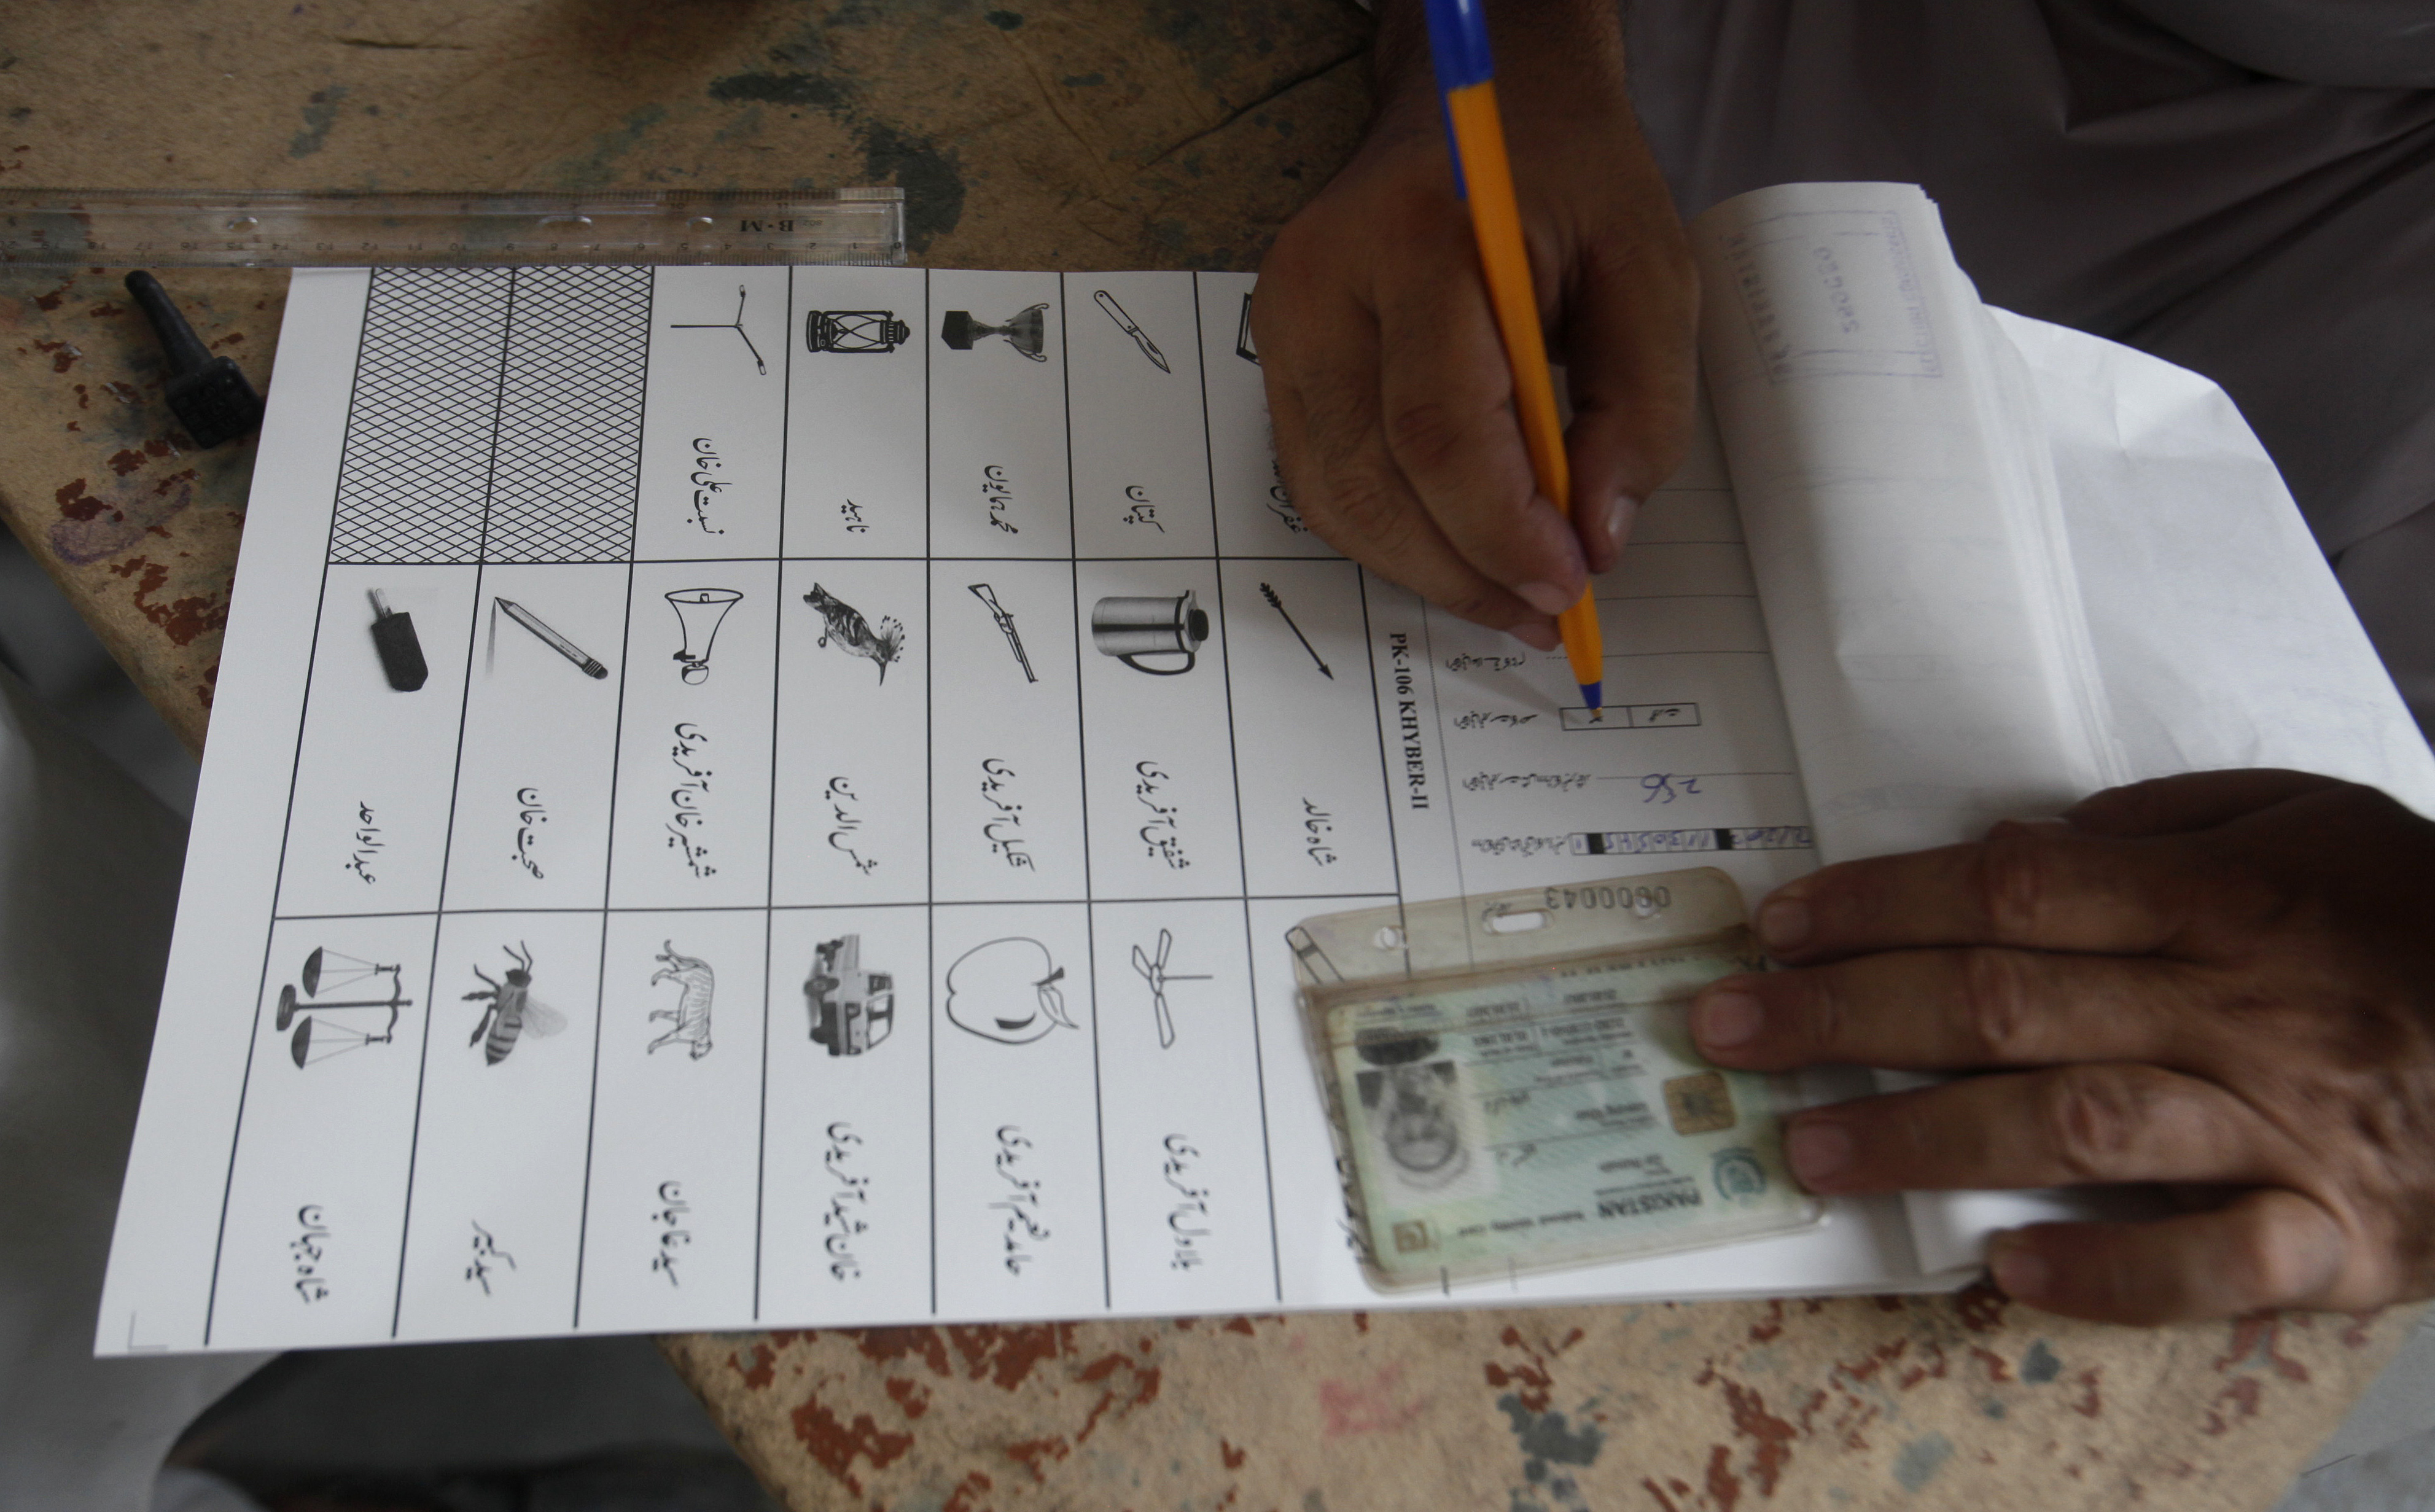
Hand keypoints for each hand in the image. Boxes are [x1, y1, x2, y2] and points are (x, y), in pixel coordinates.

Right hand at [1251, 0, 1696, 648]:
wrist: (1480, 106)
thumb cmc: (1571, 178)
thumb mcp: (1652, 270)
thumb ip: (1642, 406)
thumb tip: (1598, 538)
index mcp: (1418, 239)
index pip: (1437, 427)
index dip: (1500, 528)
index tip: (1567, 582)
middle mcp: (1323, 281)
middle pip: (1370, 479)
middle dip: (1461, 569)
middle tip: (1543, 610)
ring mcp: (1284, 319)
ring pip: (1333, 497)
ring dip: (1424, 568)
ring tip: (1510, 594)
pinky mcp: (1279, 351)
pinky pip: (1324, 479)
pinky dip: (1392, 534)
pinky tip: (1462, 549)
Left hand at [1687, 769, 2434, 1323]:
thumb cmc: (2421, 917)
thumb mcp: (2309, 818)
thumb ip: (2164, 821)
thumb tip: (2028, 841)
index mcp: (2216, 902)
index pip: (2010, 890)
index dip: (1879, 905)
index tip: (1776, 927)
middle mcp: (2233, 1009)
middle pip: (2003, 1004)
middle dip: (1846, 1016)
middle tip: (1726, 1032)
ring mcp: (2284, 1126)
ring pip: (2076, 1127)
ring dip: (1928, 1143)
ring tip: (1810, 1153)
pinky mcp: (2338, 1234)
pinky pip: (2211, 1264)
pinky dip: (2107, 1275)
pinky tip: (2005, 1275)